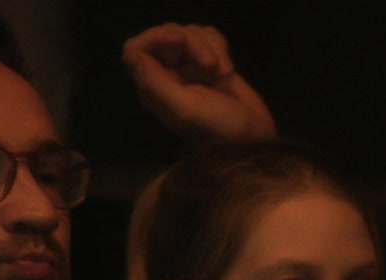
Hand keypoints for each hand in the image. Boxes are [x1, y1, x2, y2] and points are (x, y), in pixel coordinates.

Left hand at [122, 23, 275, 141]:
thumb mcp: (184, 109)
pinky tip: (228, 71)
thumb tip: (131, 53)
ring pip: (190, 33)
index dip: (156, 37)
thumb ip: (155, 82)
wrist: (253, 140)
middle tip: (210, 66)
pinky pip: (208, 37)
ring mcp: (188, 68)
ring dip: (210, 48)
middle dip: (191, 42)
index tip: (181, 41)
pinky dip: (220, 47)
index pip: (136, 48)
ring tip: (222, 73)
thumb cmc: (217, 129)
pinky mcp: (210, 62)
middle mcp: (166, 75)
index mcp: (153, 87)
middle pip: (166, 34)